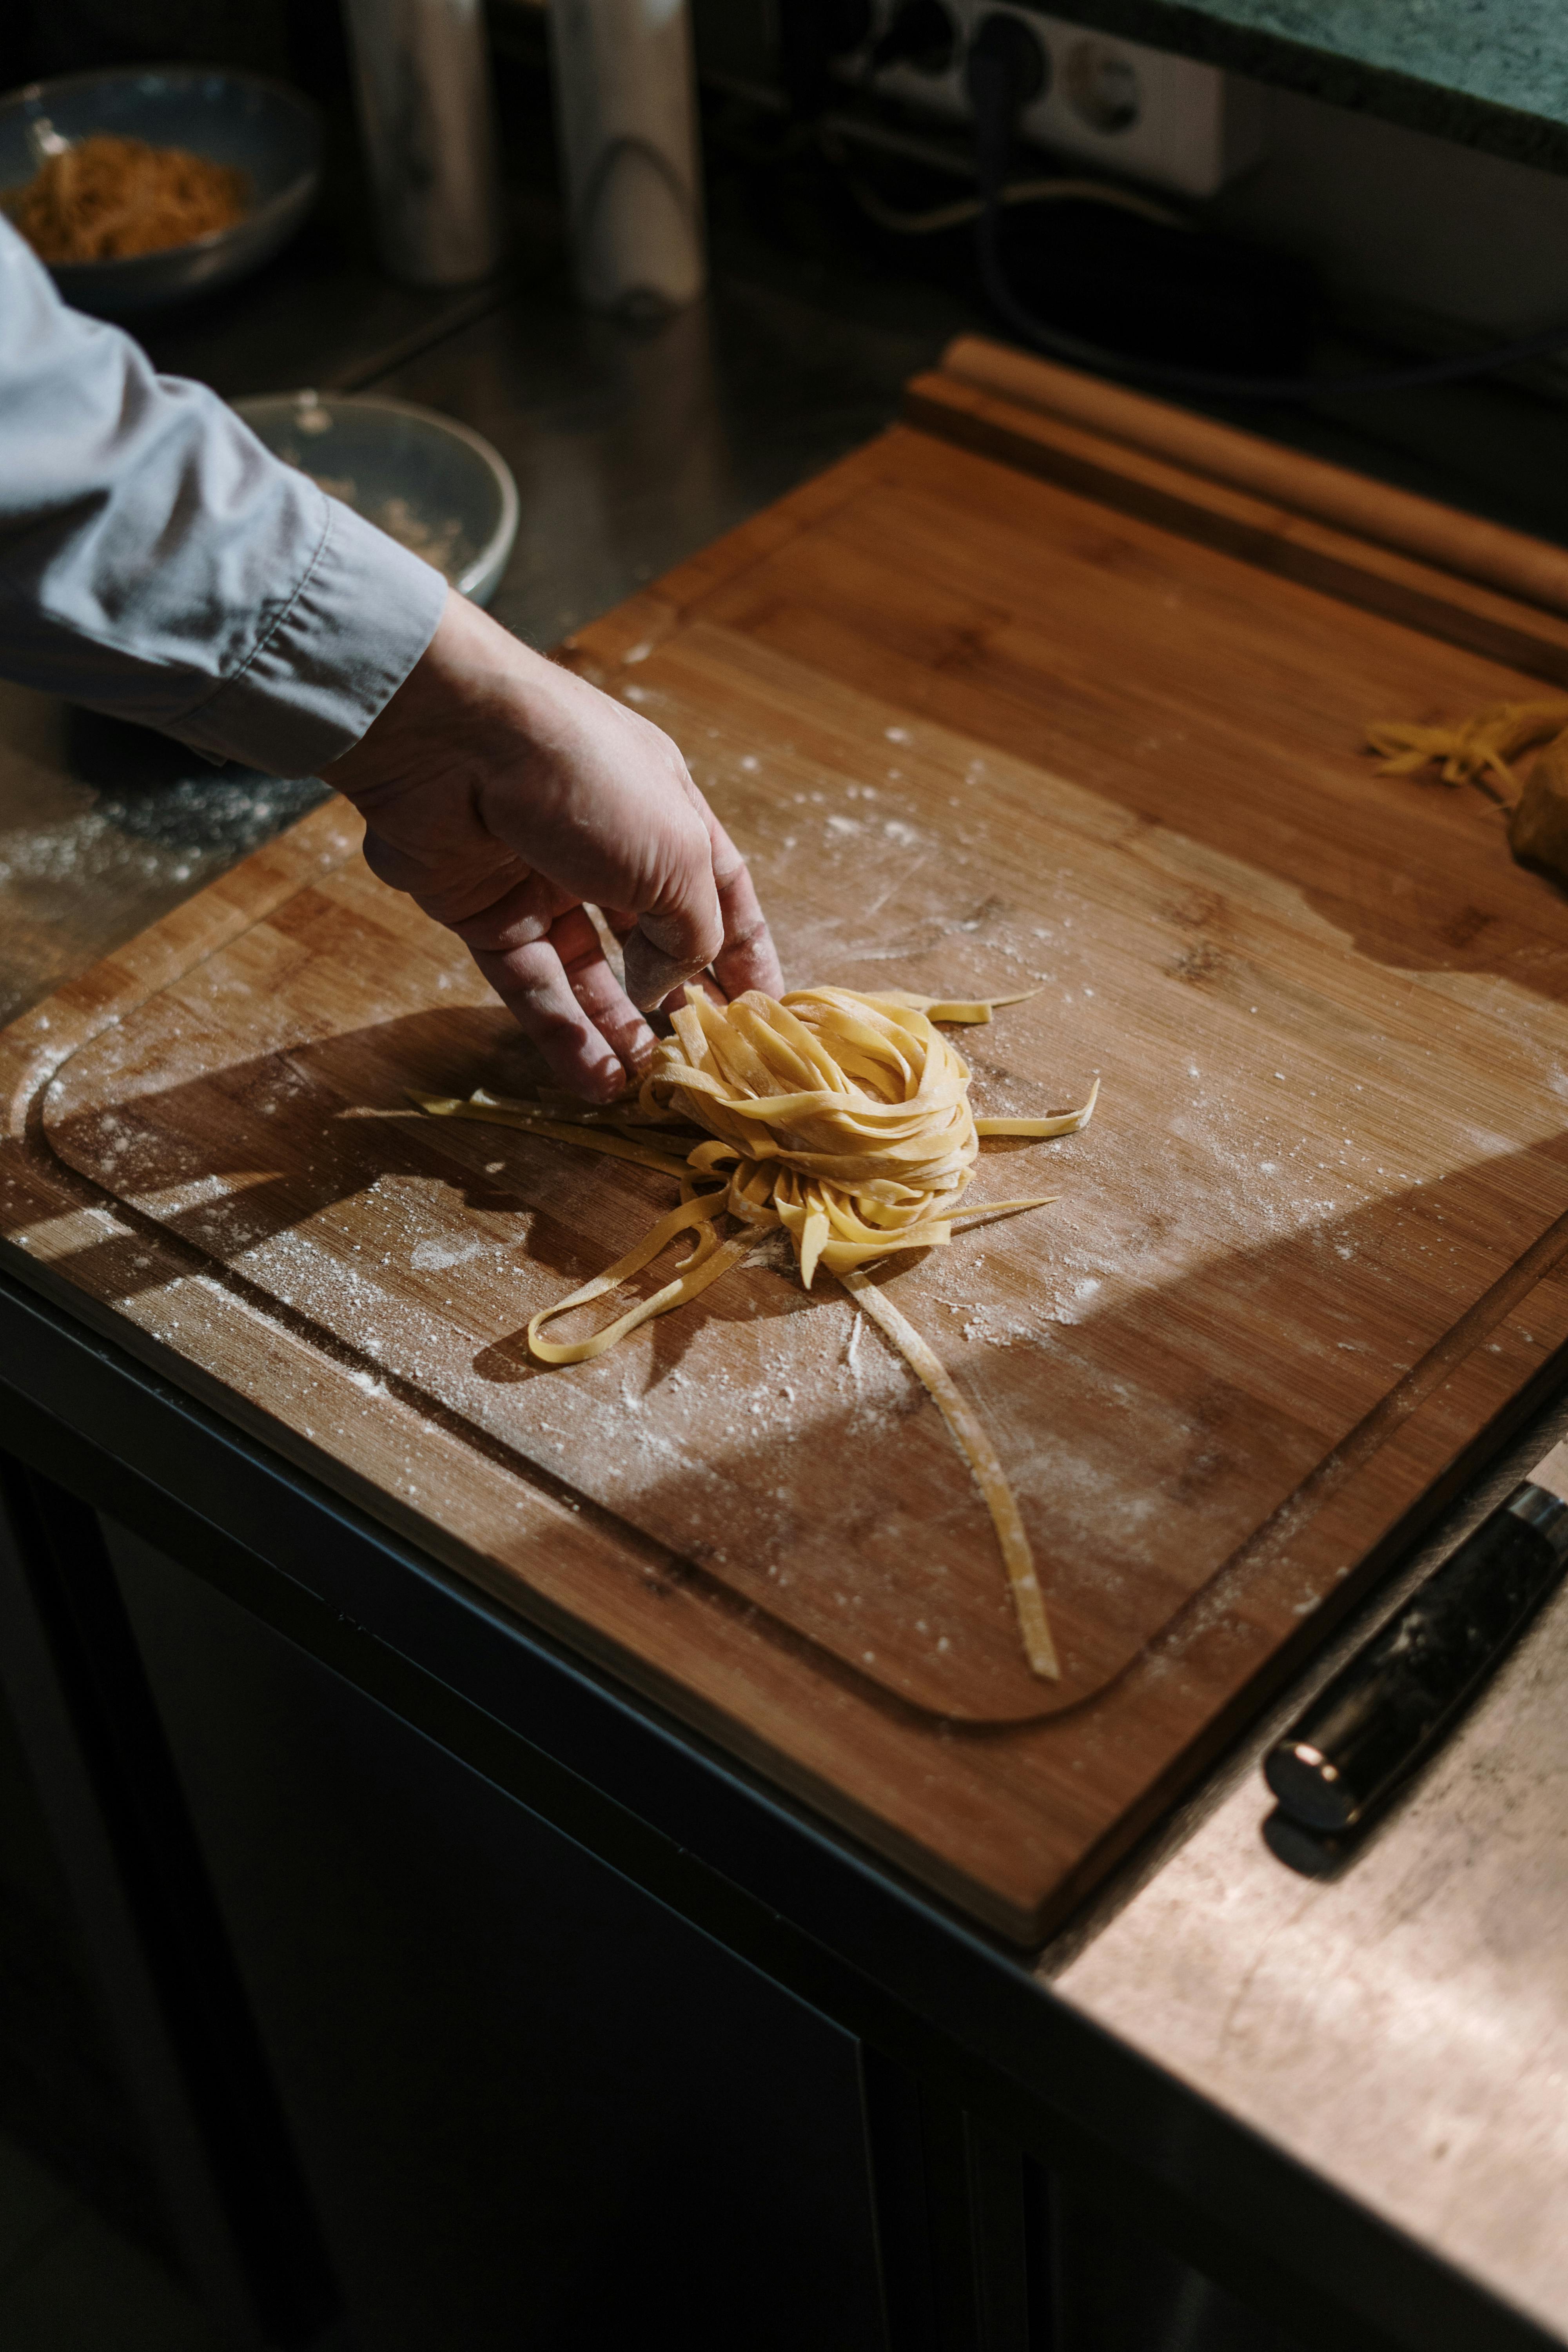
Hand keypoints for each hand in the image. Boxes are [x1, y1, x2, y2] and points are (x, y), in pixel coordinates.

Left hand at [322, 590, 781, 1100]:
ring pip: (587, 970)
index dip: (743, 953)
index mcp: (663, 812)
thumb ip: (693, 929)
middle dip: (677, 997)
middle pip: (651, 935)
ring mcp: (539, 878)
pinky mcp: (480, 910)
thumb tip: (670, 989)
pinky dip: (561, 1033)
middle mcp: (605, 845)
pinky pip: (530, 984)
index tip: (763, 1014)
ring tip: (642, 1086)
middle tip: (700, 1062)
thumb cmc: (584, 776)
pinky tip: (593, 1080)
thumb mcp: (674, 853)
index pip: (718, 892)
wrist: (450, 738)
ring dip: (616, 1027)